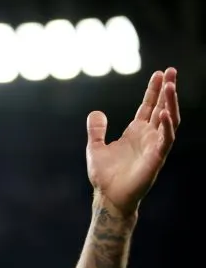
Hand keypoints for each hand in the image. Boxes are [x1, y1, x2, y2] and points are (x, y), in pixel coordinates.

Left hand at [86, 68, 180, 216]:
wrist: (108, 196)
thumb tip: (96, 112)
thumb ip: (96, 130)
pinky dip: (166, 127)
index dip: (154, 90)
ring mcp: (155, 146)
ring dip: (171, 103)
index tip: (159, 73)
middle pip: (163, 108)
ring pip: (169, 120)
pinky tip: (165, 113)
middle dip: (168, 90)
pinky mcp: (156, 158)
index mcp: (136, 132)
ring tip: (171, 85)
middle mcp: (148, 136)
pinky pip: (166, 140)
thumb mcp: (95, 147)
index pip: (149, 106)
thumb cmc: (105, 175)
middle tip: (172, 70)